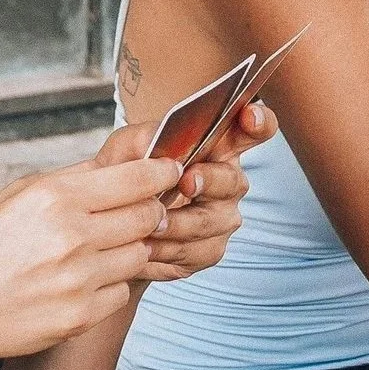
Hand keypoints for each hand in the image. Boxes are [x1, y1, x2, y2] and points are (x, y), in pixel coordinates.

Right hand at [0, 152, 179, 369]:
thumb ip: (73, 179)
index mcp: (54, 198)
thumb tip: (123, 161)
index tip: (170, 172)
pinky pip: (121, 292)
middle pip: (149, 216)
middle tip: (138, 213)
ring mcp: (79, 279)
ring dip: (128, 250)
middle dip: (150, 212)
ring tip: (95, 251)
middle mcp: (71, 236)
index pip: (139, 179)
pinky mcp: (81, 315)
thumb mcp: (16, 197)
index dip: (163, 174)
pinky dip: (109, 286)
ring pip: (140, 254)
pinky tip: (77, 283)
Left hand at [103, 98, 265, 285]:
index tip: (249, 117)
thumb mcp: (124, 151)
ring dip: (181, 223)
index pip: (252, 130)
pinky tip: (146, 247)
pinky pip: (197, 252)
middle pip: (232, 180)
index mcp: (216, 147)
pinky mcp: (209, 249)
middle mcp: (227, 181)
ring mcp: (222, 217)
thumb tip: (153, 140)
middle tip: (187, 182)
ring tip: (151, 225)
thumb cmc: (126, 178)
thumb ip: (139, 139)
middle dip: (210, 181)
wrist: (110, 224)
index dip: (258, 122)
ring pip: (213, 222)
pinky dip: (169, 250)